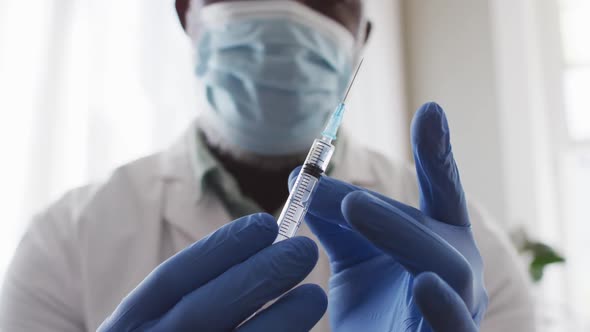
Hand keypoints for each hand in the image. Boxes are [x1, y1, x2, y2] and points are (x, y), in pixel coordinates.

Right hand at [98, 213, 326, 331]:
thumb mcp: (154, 326)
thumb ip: (182, 301)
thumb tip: (248, 257)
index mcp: (128, 326)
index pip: (172, 278)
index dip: (222, 247)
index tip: (265, 224)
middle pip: (204, 309)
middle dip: (259, 275)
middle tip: (304, 249)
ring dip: (280, 321)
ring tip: (315, 295)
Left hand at [294, 102, 486, 330]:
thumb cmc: (374, 307)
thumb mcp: (352, 255)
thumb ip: (332, 216)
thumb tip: (297, 174)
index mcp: (439, 240)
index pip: (443, 192)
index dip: (438, 153)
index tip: (430, 108)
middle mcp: (457, 270)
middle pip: (435, 228)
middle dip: (391, 208)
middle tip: (346, 195)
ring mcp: (458, 308)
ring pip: (445, 268)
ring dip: (401, 235)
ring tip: (356, 210)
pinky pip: (454, 326)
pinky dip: (443, 307)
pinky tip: (424, 284)